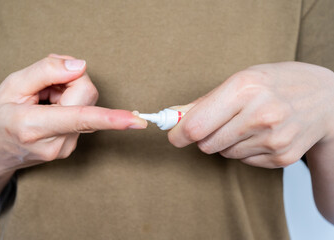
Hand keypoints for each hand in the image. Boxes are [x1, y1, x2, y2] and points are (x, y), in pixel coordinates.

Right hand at [0, 54, 146, 174]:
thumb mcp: (11, 86)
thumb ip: (46, 72)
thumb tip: (80, 65)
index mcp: (34, 127)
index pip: (80, 118)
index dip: (111, 118)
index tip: (137, 122)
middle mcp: (56, 143)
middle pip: (87, 97)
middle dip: (70, 81)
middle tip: (45, 86)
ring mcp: (66, 148)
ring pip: (87, 105)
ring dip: (69, 94)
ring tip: (44, 101)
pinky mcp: (71, 148)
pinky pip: (84, 116)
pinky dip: (70, 106)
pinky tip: (51, 110)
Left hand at [168, 62, 333, 167]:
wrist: (326, 99)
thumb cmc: (278, 83)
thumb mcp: (242, 78)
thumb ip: (206, 100)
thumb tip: (175, 115)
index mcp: (245, 88)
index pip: (197, 125)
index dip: (179, 133)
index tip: (175, 136)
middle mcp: (261, 115)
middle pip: (207, 144)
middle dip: (204, 137)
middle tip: (218, 123)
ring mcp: (274, 139)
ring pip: (224, 153)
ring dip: (226, 142)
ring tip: (246, 124)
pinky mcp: (282, 157)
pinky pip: (244, 161)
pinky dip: (245, 150)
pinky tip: (261, 134)